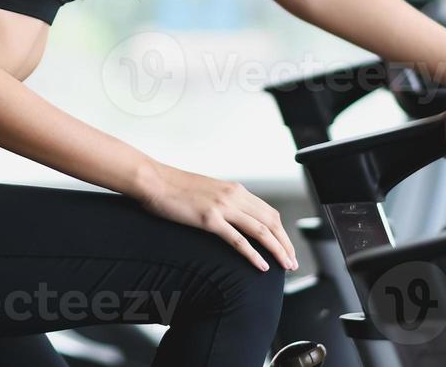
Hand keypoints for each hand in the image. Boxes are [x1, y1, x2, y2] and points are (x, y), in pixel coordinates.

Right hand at [132, 161, 298, 272]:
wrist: (153, 180)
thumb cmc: (174, 188)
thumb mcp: (207, 191)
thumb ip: (223, 202)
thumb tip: (232, 218)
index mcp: (235, 189)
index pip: (269, 212)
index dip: (281, 232)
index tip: (286, 247)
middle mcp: (234, 195)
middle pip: (271, 221)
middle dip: (285, 243)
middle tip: (292, 262)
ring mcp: (222, 206)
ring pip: (261, 231)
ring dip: (277, 250)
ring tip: (286, 265)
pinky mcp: (209, 219)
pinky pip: (238, 240)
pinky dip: (253, 254)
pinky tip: (262, 266)